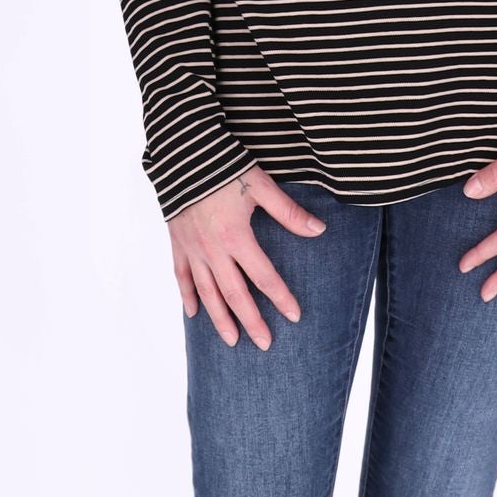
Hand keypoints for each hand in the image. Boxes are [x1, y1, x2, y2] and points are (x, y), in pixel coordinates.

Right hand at [168, 164, 327, 349]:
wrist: (183, 153)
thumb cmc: (225, 166)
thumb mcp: (261, 186)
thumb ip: (288, 212)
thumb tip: (319, 230)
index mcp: (237, 237)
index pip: (264, 276)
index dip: (280, 297)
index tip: (294, 316)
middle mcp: (213, 250)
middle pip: (235, 294)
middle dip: (251, 321)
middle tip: (264, 343)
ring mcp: (193, 249)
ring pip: (207, 292)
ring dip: (220, 318)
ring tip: (232, 340)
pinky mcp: (178, 243)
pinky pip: (181, 276)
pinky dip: (187, 296)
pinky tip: (194, 313)